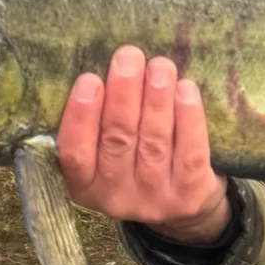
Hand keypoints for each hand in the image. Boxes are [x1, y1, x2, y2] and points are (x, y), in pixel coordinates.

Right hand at [55, 47, 231, 243]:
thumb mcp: (105, 154)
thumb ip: (100, 121)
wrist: (185, 208)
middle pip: (118, 140)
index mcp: (84, 186)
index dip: (80, 117)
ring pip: (154, 142)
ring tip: (160, 66)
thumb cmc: (137, 162)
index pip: (75, 154)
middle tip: (129, 56)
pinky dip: (188, 118)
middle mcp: (115, 197)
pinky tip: (186, 89)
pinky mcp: (189, 194)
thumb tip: (108, 66)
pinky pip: (189, 151)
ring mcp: (154, 199)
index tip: (89, 79)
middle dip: (123, 94)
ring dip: (156, 99)